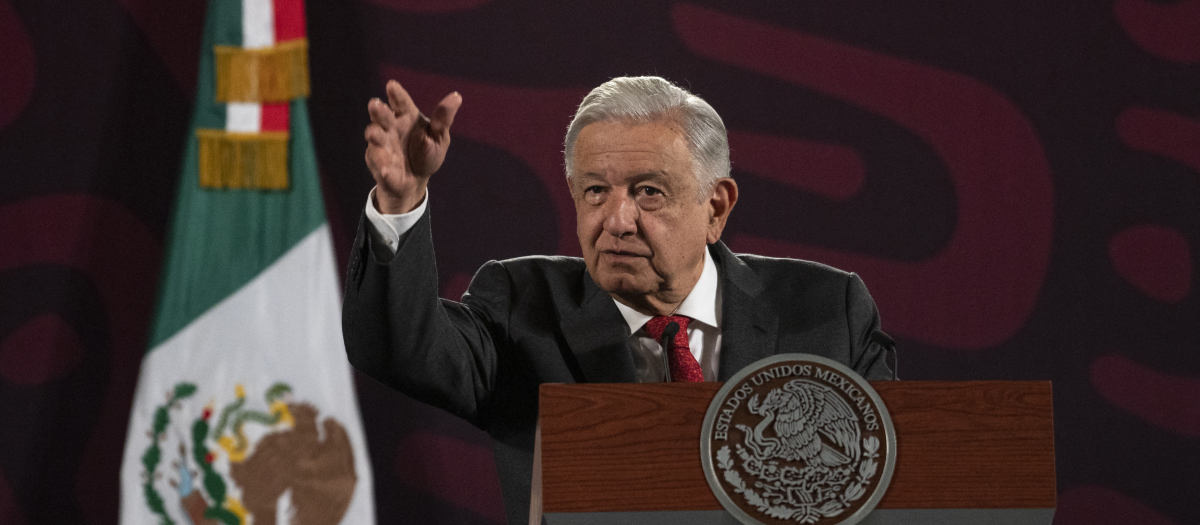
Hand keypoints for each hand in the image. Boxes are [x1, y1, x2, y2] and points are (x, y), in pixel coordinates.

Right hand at [364, 80, 461, 213]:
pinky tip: (387, 170)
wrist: (416, 181)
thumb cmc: (426, 153)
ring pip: (375, 136)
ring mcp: (381, 144)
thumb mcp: (439, 137)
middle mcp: (391, 127)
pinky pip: (379, 164)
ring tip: (374, 134)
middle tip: (375, 104)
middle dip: (378, 111)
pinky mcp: (377, 163)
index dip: (396, 94)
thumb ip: (443, 118)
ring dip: (374, 135)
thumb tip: (457, 96)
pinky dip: (382, 166)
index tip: (392, 85)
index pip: (401, 102)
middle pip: (382, 116)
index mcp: (406, 117)